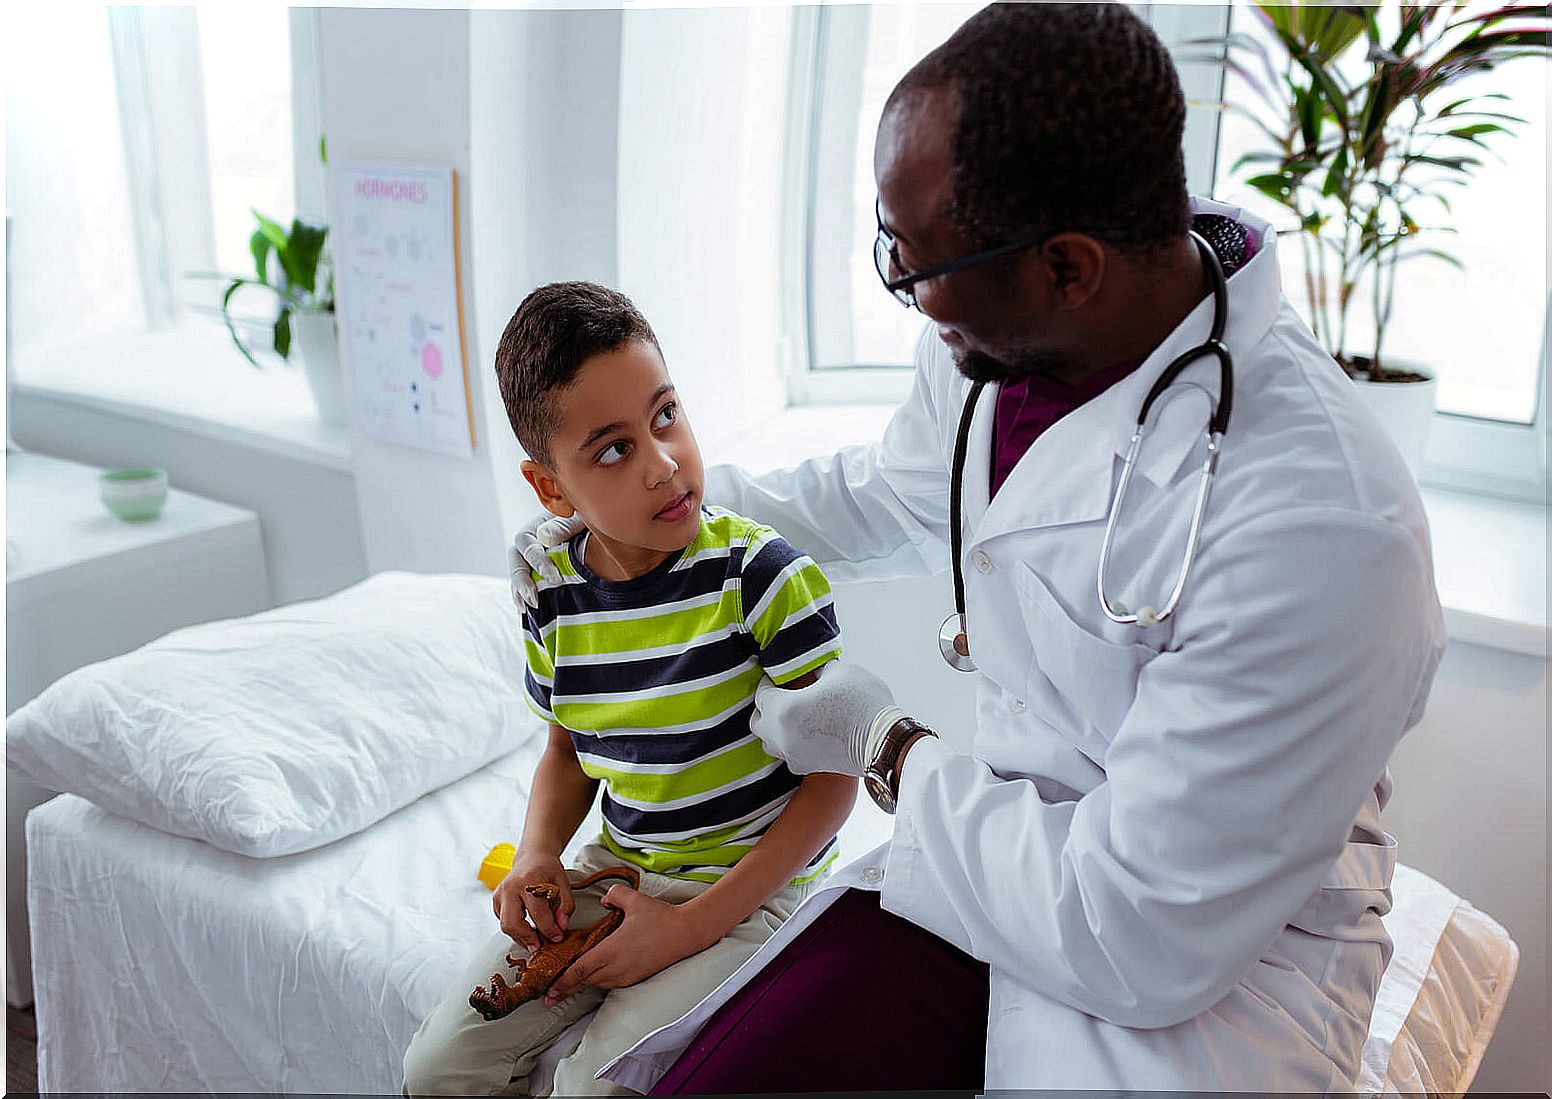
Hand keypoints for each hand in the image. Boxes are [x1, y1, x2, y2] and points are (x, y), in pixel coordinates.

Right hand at [492, 850, 574, 954]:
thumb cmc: (547, 868)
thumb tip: (561, 927)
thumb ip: (565, 905)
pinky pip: (504, 922)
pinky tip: (529, 928)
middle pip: (512, 923)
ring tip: (537, 938)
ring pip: (505, 926)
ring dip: (521, 937)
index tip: (557, 937)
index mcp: (528, 879)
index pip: (537, 913)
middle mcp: (510, 887)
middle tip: (541, 946)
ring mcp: (499, 894)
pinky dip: (516, 930)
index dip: (549, 929)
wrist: (532, 856)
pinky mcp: (496, 901)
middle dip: (527, 939)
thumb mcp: (563, 883)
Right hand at [508, 512, 587, 608]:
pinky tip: (527, 612)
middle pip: (516, 563)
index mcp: (536, 528)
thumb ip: (564, 525)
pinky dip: (524, 598)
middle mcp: (528, 545)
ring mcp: (530, 561)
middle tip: (534, 600)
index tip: (555, 578)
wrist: (595, 527)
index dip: (538, 562)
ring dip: (520, 593)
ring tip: (526, 609)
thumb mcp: (579, 518)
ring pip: (518, 576)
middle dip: (523, 583)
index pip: (527, 544)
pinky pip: (525, 586)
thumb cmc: (587, 520)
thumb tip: (544, 537)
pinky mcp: (536, 575)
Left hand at [542, 884, 710, 1005]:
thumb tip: (603, 899)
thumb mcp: (634, 899)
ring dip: (582, 984)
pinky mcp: (635, 978)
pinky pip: (610, 983)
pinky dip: (597, 981)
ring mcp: (627, 975)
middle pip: (585, 981)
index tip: (549, 989)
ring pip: (597, 983)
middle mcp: (617, 968)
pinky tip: (592, 976)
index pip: (580, 970)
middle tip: (549, 994)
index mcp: (612, 950)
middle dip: (566, 988)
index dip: (563, 981)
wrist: (686, 933)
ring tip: (566, 986)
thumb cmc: (660, 917)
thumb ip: (613, 894)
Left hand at [750, 662, 900, 776]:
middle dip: (765, 707)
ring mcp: (792, 754)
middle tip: (781, 695)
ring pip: (768, 742)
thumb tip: (812, 672)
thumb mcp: (839, 672)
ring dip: (774, 728)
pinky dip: (789, 743)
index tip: (777, 678)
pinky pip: (787, 754)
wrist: (884, 742)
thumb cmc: (863, 703)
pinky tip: (805, 732)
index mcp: (783, 709)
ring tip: (791, 715)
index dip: (768, 683)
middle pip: (758, 721)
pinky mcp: (806, 767)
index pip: (762, 694)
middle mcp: (781, 736)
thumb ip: (817, 670)